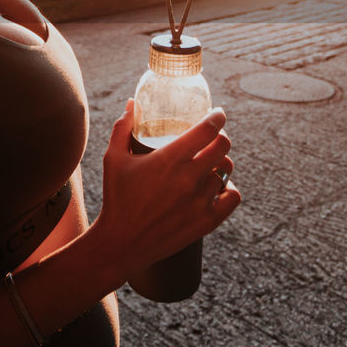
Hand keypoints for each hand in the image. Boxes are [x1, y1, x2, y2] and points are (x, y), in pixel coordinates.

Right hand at [91, 100, 239, 277]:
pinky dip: (229, 188)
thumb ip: (123, 128)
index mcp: (170, 159)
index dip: (217, 116)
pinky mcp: (207, 221)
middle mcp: (190, 178)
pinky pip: (233, 197)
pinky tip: (218, 187)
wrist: (121, 242)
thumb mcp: (114, 159)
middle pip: (223, 146)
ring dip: (222, 162)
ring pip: (227, 170)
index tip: (218, 113)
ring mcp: (201, 201)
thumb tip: (132, 104)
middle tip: (213, 137)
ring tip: (213, 162)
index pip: (208, 129)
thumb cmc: (117, 197)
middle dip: (221, 136)